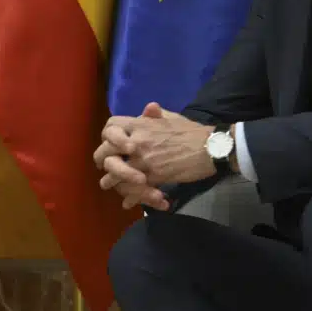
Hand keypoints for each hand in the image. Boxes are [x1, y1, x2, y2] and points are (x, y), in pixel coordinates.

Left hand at [100, 102, 216, 187]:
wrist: (209, 148)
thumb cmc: (191, 131)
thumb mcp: (171, 118)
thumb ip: (156, 115)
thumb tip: (149, 108)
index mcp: (140, 124)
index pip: (111, 126)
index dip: (107, 136)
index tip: (110, 144)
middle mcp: (136, 141)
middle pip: (106, 152)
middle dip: (102, 161)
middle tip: (104, 167)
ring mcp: (143, 160)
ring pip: (116, 174)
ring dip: (112, 182)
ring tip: (110, 185)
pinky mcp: (153, 177)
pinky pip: (134, 189)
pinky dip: (130, 198)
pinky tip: (128, 202)